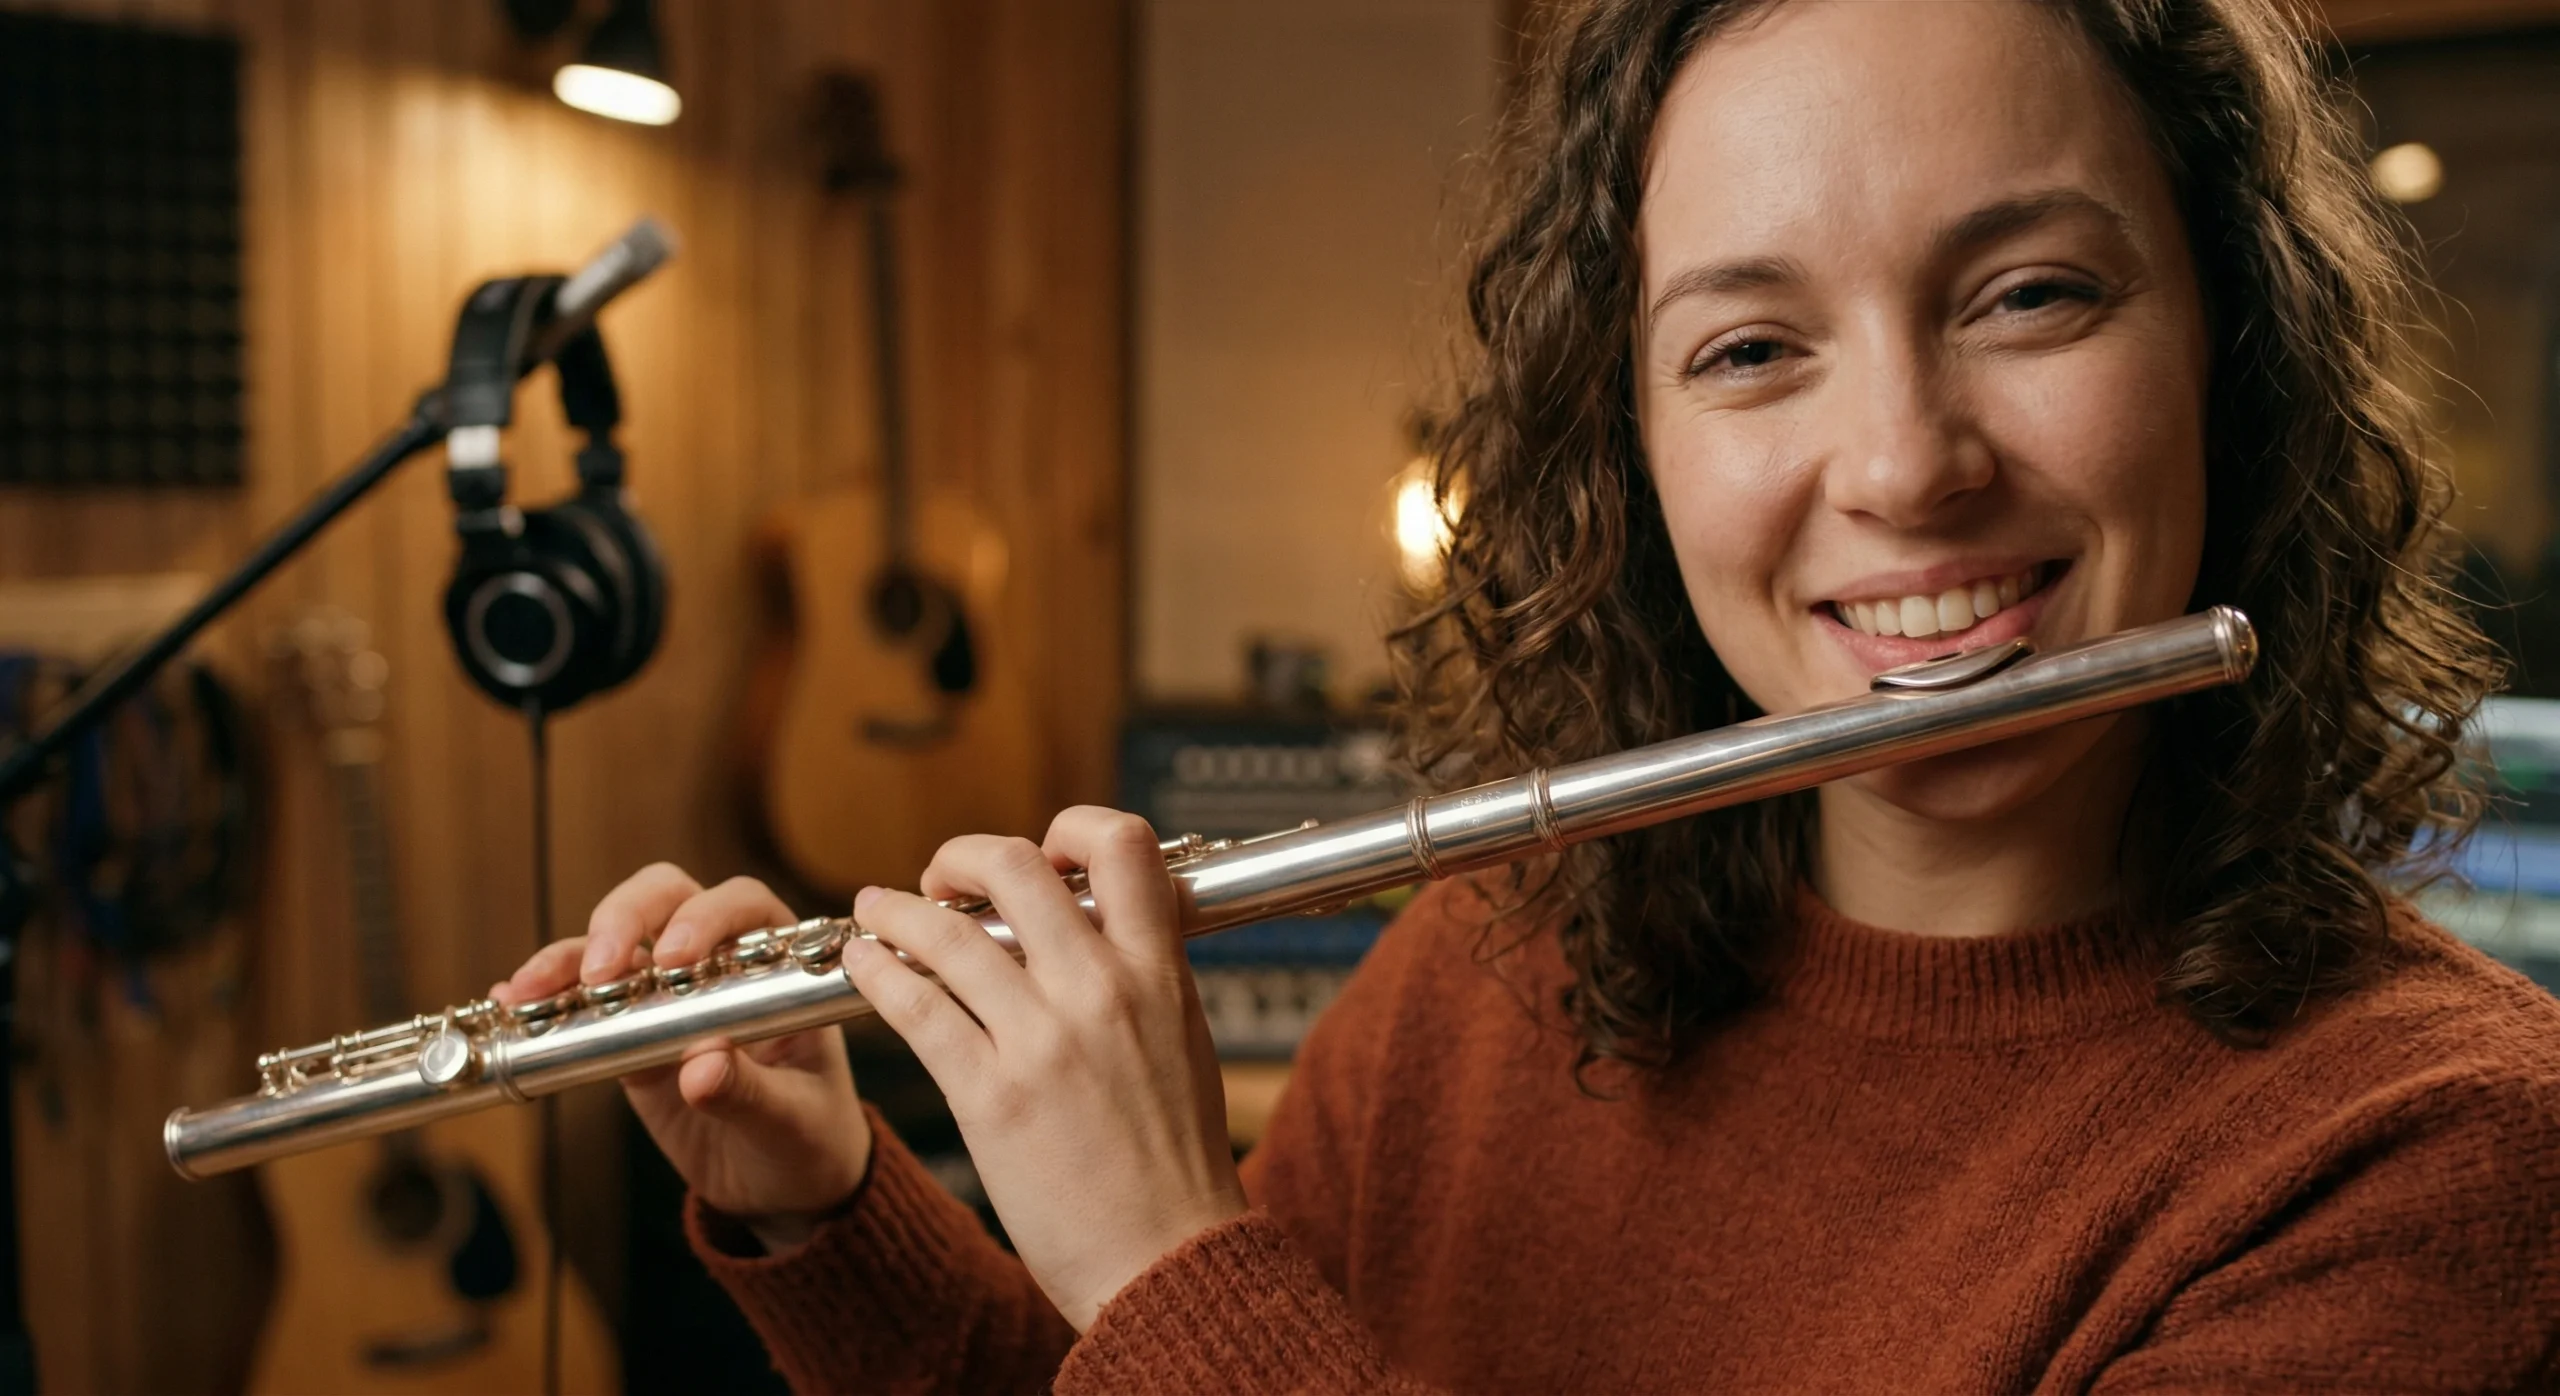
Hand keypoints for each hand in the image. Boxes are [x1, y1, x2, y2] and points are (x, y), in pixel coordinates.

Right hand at [491, 865, 869, 1252]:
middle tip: (600, 969)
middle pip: (666, 900)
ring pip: (613, 946)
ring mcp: (667, 996)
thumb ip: (749, 1091)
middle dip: (625, 919)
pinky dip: (548, 999)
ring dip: (568, 958)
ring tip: (531, 990)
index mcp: (777, 967)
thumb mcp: (790, 1120)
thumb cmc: (807, 1138)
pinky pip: (582, 1004)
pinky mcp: (628, 1036)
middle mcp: (719, 964)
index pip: (743, 906)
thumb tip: (700, 1067)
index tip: (674, 957)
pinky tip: (512, 1006)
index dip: (705, 916)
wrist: (783, 1186)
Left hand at [847, 808, 1244, 1330]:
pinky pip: (917, 1009)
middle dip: (963, 856)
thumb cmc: (1177, 1164)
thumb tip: (1103, 928)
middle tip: (942, 877)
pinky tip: (864, 966)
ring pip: (948, 934)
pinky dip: (879, 973)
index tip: (1039, 855)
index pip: (1119, 845)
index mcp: (1158, 973)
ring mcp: (1043, 1041)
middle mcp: (1101, 992)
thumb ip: (1144, 977)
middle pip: (1016, 866)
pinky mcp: (991, 1096)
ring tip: (875, 911)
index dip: (1068, 831)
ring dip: (898, 910)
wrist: (1169, 1260)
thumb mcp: (1184, 1042)